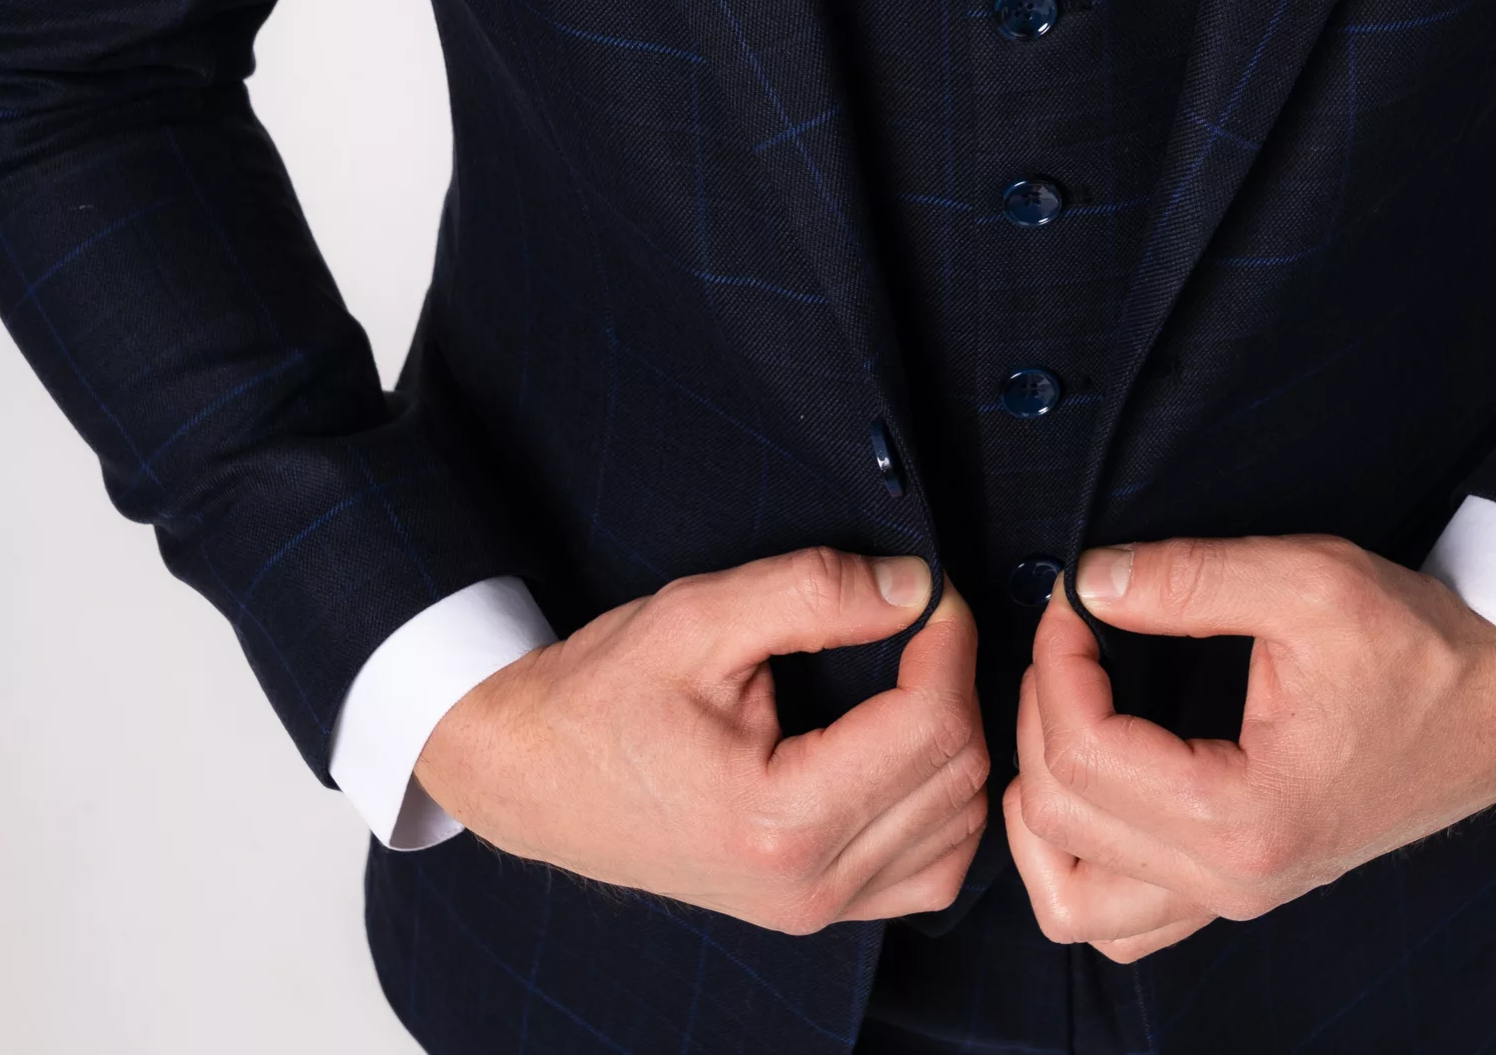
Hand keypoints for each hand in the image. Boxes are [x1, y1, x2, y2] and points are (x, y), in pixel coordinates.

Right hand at [414, 549, 988, 930]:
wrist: (533, 775)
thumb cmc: (604, 695)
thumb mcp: (699, 618)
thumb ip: (813, 592)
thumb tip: (914, 586)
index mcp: (779, 820)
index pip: (931, 725)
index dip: (947, 639)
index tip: (929, 588)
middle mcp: (807, 885)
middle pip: (958, 775)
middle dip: (956, 680)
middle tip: (916, 616)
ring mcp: (813, 909)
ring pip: (962, 829)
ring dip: (958, 739)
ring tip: (915, 672)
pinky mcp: (814, 909)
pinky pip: (930, 869)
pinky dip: (944, 802)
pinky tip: (908, 744)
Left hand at [1004, 534, 1495, 963]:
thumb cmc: (1418, 649)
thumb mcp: (1309, 582)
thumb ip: (1189, 577)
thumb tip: (1089, 578)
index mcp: (1247, 817)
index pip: (1085, 753)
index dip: (1057, 661)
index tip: (1074, 596)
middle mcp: (1234, 882)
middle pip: (1061, 820)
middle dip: (1039, 713)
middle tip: (1070, 635)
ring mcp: (1235, 899)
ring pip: (1073, 903)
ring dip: (1040, 807)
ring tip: (1062, 713)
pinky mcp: (1239, 890)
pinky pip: (1119, 920)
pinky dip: (1079, 857)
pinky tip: (1089, 778)